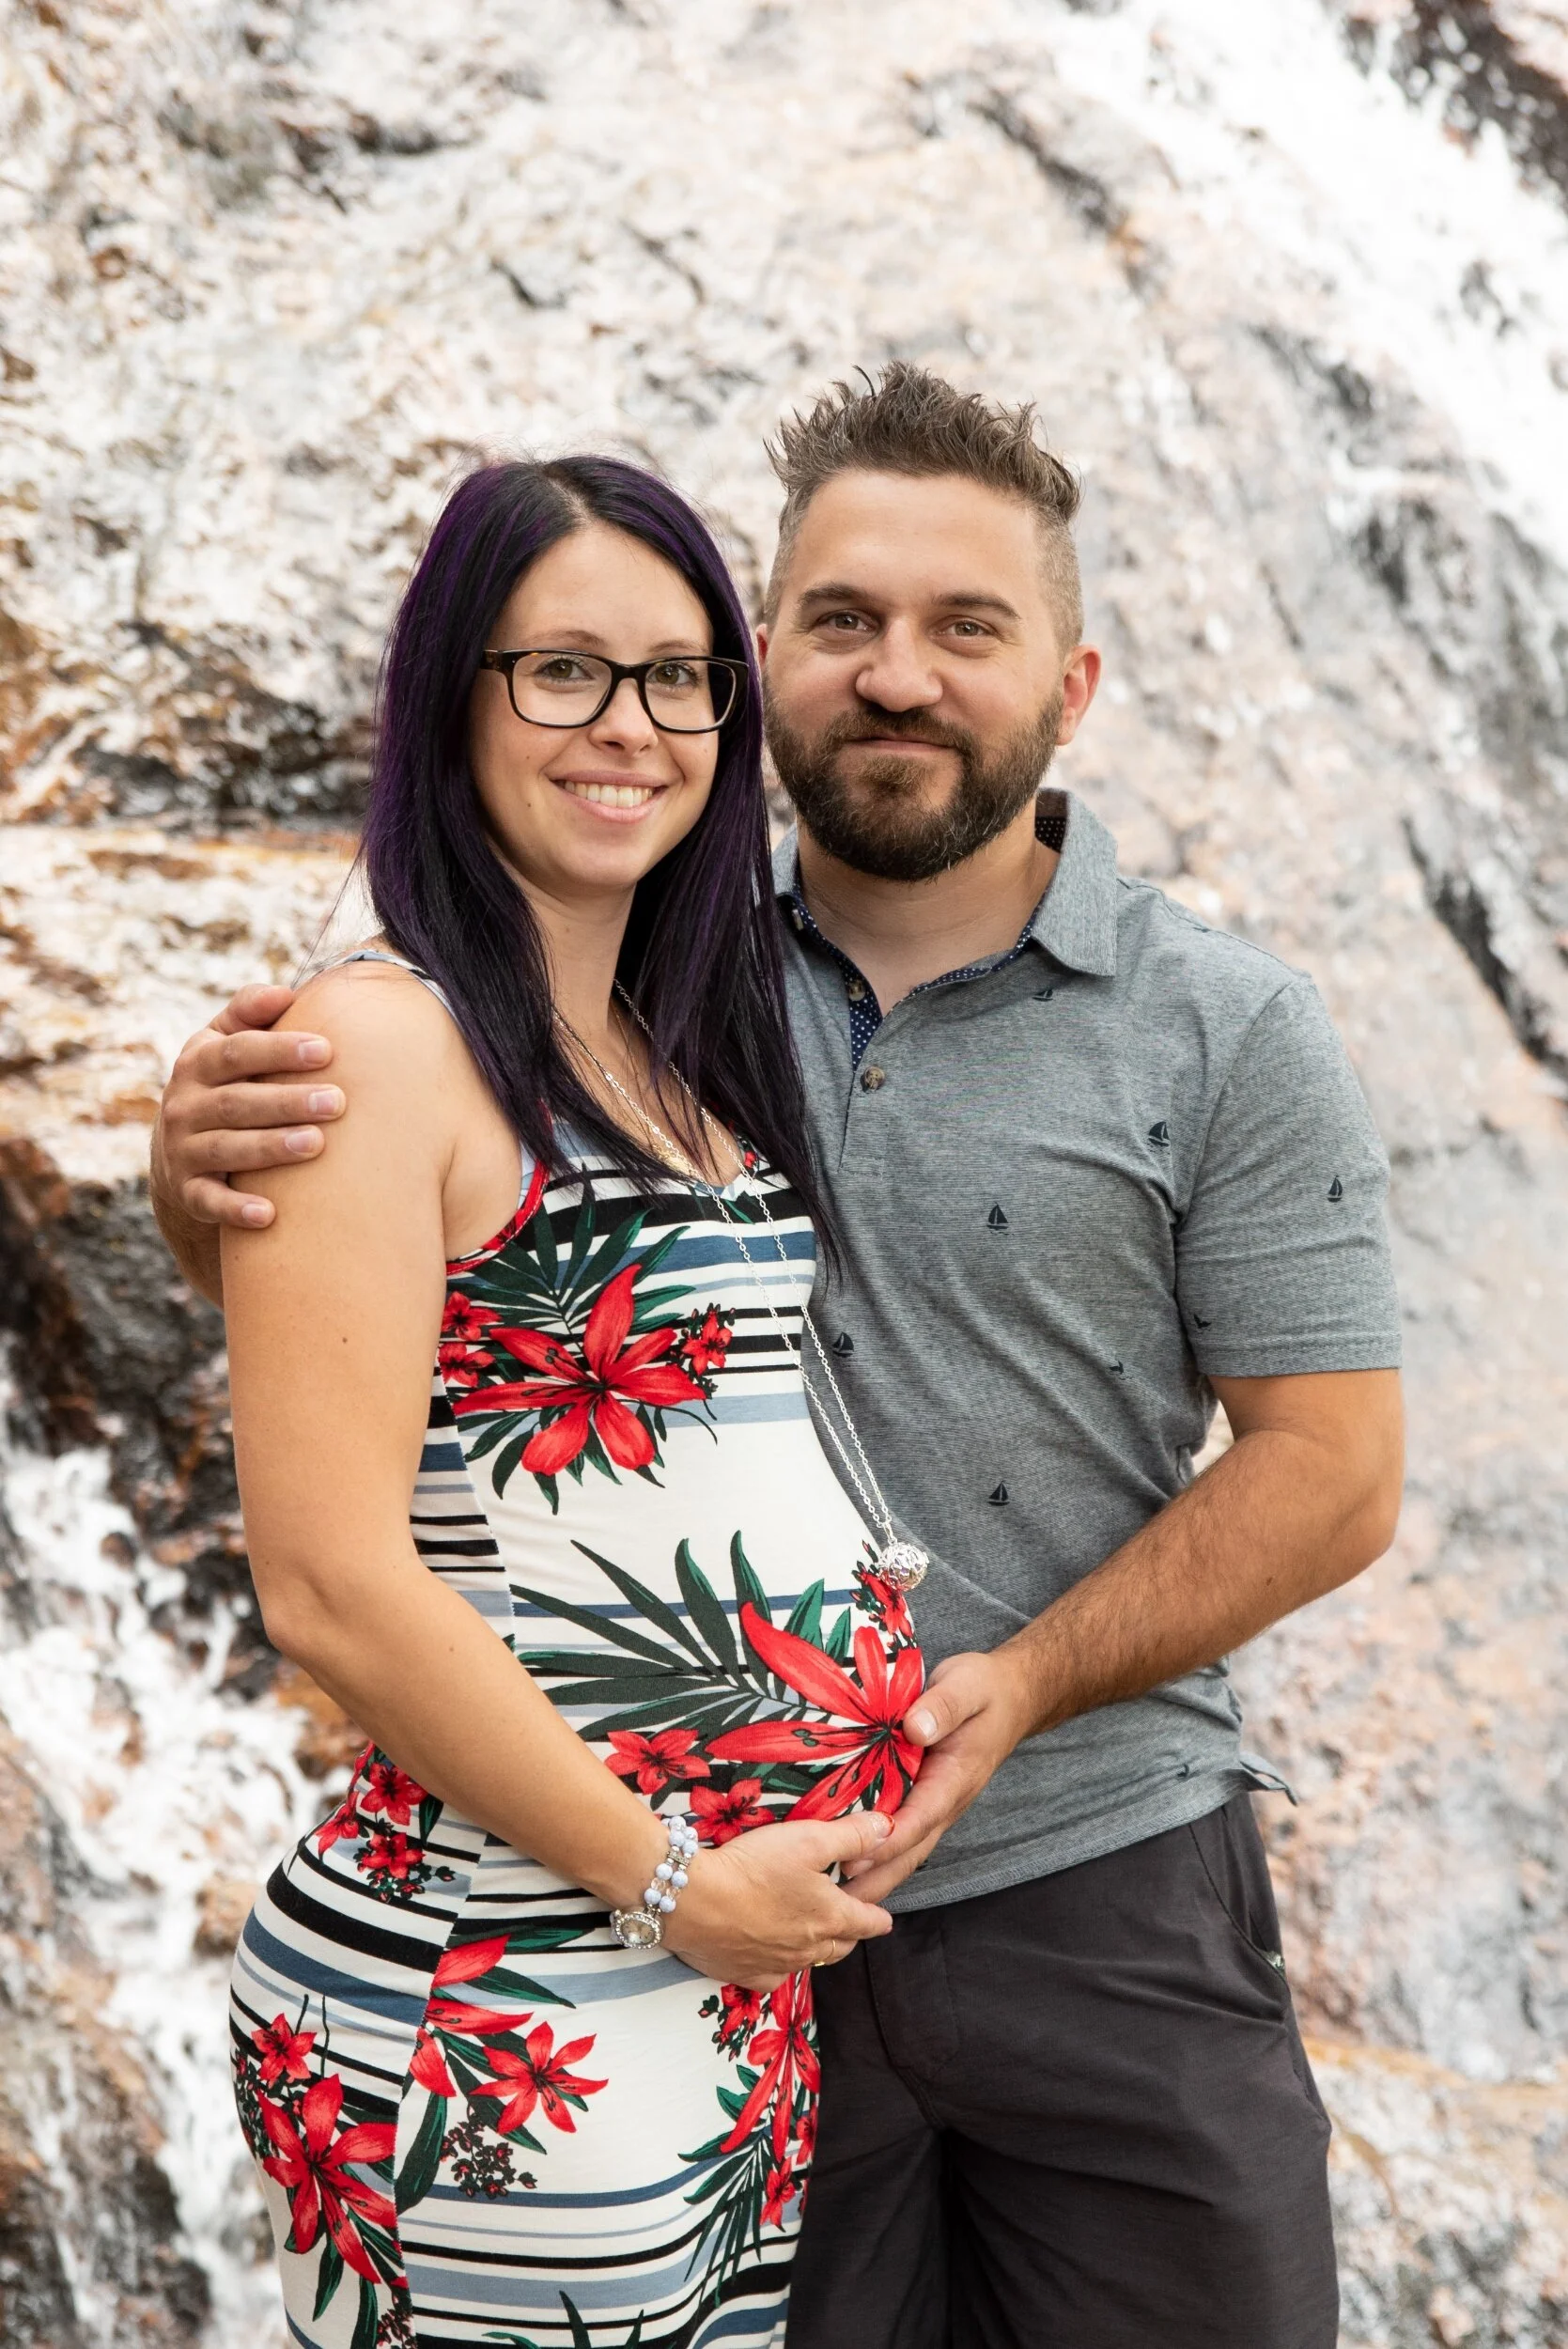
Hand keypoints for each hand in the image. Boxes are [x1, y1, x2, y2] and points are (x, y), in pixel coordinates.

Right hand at [152, 984, 344, 1228]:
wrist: (178, 1152)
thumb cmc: (224, 1083)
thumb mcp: (225, 1043)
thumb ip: (250, 1013)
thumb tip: (286, 992)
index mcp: (197, 1062)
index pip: (236, 1051)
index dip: (279, 1050)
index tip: (326, 1050)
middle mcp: (184, 1105)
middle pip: (237, 1102)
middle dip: (287, 1101)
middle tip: (336, 1102)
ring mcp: (183, 1150)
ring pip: (228, 1149)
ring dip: (271, 1147)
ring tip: (316, 1144)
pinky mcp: (188, 1192)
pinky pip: (210, 1202)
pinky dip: (236, 1209)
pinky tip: (269, 1213)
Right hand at [662, 1812, 895, 1990]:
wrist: (693, 1901)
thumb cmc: (754, 1866)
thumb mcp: (809, 1839)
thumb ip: (853, 1835)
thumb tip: (889, 1830)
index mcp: (831, 1917)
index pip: (869, 1922)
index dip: (878, 1917)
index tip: (883, 1918)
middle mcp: (810, 1949)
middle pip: (842, 1947)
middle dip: (849, 1933)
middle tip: (848, 1921)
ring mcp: (779, 1966)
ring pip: (809, 1961)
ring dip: (814, 1948)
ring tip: (810, 1933)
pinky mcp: (748, 1976)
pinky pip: (774, 1975)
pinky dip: (778, 1964)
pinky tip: (771, 1952)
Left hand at [841, 1650, 1031, 1904]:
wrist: (1010, 1695)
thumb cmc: (984, 1689)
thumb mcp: (966, 1685)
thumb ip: (942, 1707)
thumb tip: (914, 1728)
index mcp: (954, 1778)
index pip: (919, 1818)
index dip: (887, 1841)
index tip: (855, 1858)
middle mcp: (945, 1801)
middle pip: (909, 1851)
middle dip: (874, 1879)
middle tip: (833, 1904)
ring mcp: (936, 1805)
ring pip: (905, 1851)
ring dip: (873, 1877)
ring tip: (832, 1900)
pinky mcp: (925, 1799)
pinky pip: (901, 1834)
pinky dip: (876, 1855)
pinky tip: (845, 1863)